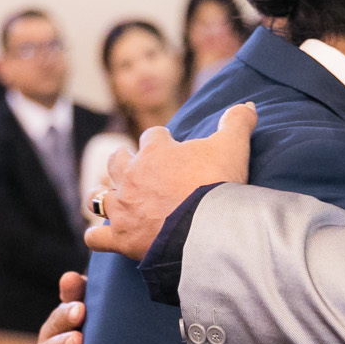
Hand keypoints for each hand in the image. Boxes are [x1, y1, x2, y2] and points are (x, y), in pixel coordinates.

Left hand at [87, 102, 256, 259]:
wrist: (207, 229)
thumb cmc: (218, 185)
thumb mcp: (233, 147)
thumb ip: (237, 122)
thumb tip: (249, 105)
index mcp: (156, 152)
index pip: (153, 137)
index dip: (162, 141)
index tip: (170, 147)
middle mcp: (133, 176)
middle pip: (117, 160)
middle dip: (125, 162)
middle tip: (139, 170)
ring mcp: (123, 207)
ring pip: (98, 196)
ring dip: (104, 195)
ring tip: (114, 199)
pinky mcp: (120, 237)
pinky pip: (96, 237)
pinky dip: (97, 237)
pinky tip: (102, 238)